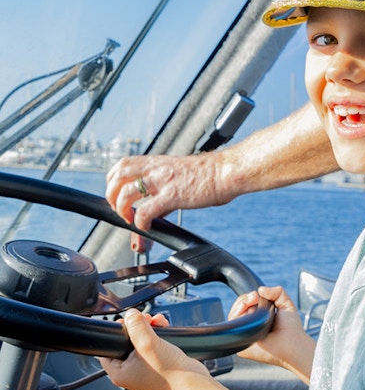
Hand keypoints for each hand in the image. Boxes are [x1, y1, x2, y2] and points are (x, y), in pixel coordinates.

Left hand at [99, 309, 208, 389]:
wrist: (191, 381)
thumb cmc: (169, 373)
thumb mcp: (147, 343)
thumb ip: (136, 325)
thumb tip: (130, 314)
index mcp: (120, 373)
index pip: (107, 349)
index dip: (116, 332)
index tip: (126, 322)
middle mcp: (130, 371)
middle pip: (126, 341)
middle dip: (137, 326)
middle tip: (144, 319)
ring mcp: (144, 367)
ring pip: (140, 340)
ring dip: (148, 327)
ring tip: (156, 321)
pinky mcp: (157, 363)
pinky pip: (152, 343)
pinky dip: (156, 333)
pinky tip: (163, 326)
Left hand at [105, 153, 225, 229]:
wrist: (226, 171)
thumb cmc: (209, 175)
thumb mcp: (180, 176)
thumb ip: (164, 192)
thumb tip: (156, 212)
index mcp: (158, 162)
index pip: (123, 164)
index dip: (113, 179)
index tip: (116, 193)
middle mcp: (157, 169)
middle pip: (118, 176)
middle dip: (112, 195)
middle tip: (118, 209)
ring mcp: (164, 181)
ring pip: (127, 192)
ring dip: (122, 208)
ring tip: (129, 219)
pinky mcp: (173, 195)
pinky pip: (146, 210)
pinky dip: (140, 221)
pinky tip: (147, 227)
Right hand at [228, 286, 313, 381]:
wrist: (293, 344)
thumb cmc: (291, 328)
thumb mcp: (286, 304)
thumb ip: (277, 292)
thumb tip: (260, 289)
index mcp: (257, 317)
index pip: (244, 304)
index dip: (247, 297)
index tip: (255, 295)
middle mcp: (250, 326)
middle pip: (236, 308)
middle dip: (243, 300)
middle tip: (254, 298)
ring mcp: (245, 335)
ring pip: (233, 317)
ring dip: (240, 307)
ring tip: (251, 304)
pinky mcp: (242, 346)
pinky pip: (233, 331)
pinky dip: (237, 321)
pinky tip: (245, 316)